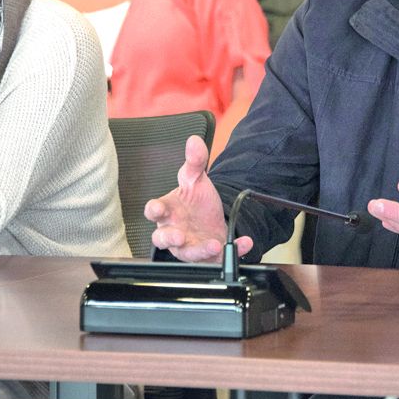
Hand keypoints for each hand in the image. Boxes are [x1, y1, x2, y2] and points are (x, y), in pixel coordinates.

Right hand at [144, 135, 252, 262]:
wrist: (212, 218)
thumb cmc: (194, 202)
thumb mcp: (196, 179)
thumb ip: (195, 162)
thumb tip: (194, 141)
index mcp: (167, 212)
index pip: (153, 211)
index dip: (153, 210)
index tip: (157, 209)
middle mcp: (173, 231)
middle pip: (163, 239)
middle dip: (170, 238)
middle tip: (180, 235)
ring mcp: (188, 246)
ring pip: (187, 253)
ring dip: (199, 250)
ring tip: (213, 245)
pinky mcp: (206, 256)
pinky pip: (217, 257)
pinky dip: (233, 250)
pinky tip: (244, 242)